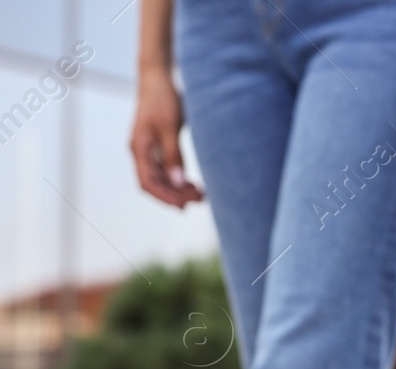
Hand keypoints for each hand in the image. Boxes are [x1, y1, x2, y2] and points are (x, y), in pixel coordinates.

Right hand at [130, 68, 202, 207]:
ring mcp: (149, 149)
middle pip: (155, 183)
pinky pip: (166, 169)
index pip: (148, 183)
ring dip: (179, 189)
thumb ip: (174, 155)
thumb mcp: (170, 127)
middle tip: (200, 201)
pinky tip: (193, 184)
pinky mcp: (158, 146)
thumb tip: (178, 183)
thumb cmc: (162, 98)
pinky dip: (179, 178)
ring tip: (200, 195)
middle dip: (176, 195)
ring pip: (162, 178)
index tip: (184, 206)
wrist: (158, 78)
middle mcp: (141, 152)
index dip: (166, 197)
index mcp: (139, 148)